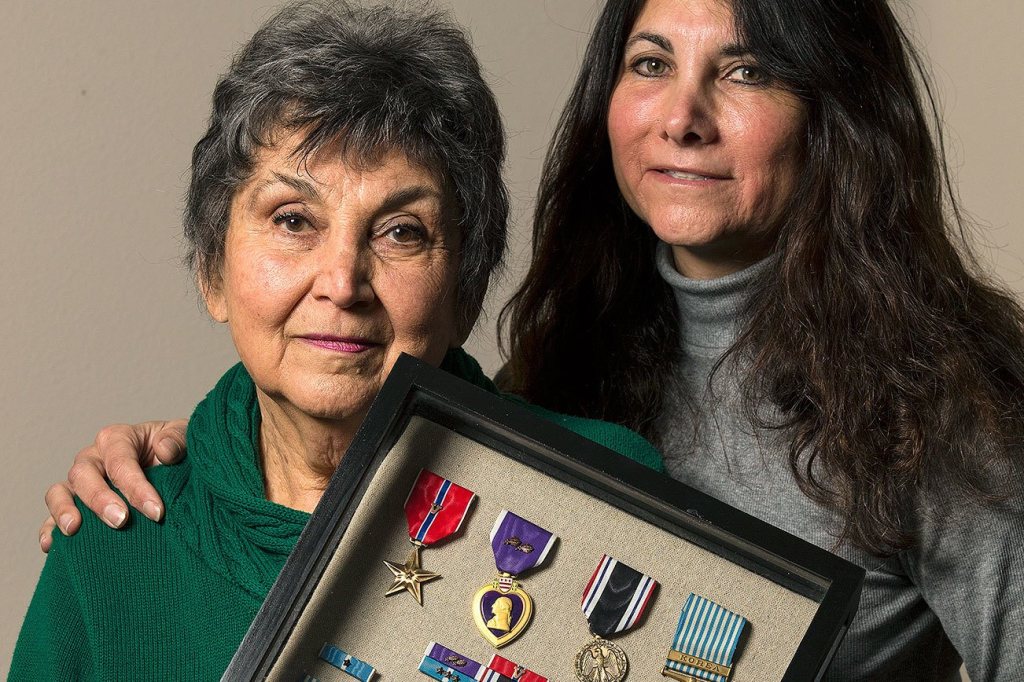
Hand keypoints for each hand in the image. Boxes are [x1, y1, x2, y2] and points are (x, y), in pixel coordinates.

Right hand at [39, 419, 186, 551]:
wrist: (176, 469)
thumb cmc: (178, 451)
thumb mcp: (185, 437)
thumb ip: (178, 439)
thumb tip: (164, 451)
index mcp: (118, 438)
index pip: (120, 460)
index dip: (136, 486)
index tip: (156, 512)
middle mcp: (94, 458)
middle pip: (84, 474)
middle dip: (101, 499)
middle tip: (121, 522)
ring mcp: (81, 483)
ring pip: (59, 491)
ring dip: (64, 510)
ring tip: (74, 530)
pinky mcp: (75, 506)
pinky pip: (52, 516)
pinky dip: (49, 529)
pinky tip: (51, 545)